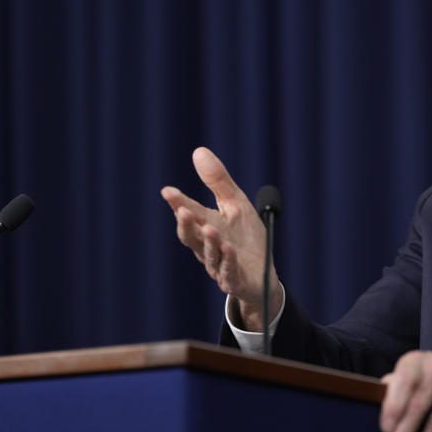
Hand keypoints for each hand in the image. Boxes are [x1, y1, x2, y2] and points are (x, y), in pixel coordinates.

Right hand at [161, 147, 281, 329]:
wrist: (263, 273)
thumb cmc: (246, 238)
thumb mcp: (235, 205)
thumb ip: (218, 181)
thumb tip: (198, 151)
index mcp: (206, 227)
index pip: (190, 214)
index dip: (178, 203)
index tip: (168, 191)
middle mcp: (208, 248)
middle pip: (192, 237)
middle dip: (187, 224)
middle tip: (182, 210)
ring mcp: (220, 266)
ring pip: (210, 255)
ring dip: (209, 242)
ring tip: (210, 228)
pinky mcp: (235, 280)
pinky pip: (230, 271)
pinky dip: (229, 260)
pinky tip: (230, 248)